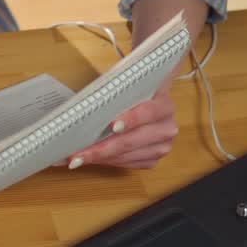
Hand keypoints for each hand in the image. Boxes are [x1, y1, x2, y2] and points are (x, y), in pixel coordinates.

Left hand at [64, 83, 178, 169]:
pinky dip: (108, 161)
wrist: (148, 100)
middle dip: (103, 148)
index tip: (112, 126)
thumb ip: (114, 90)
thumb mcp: (125, 83)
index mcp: (164, 104)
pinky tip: (93, 158)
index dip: (130, 119)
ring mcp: (162, 145)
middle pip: (132, 140)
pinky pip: (129, 163)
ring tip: (79, 158)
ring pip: (128, 155)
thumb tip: (87, 103)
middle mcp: (167, 126)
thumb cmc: (132, 91)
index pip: (148, 112)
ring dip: (101, 157)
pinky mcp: (154, 158)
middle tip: (79, 153)